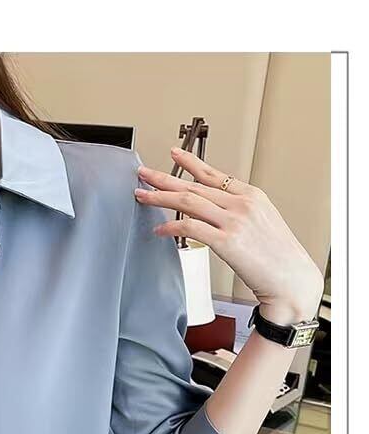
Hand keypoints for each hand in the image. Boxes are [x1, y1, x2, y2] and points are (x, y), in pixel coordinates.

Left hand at [134, 148, 324, 325]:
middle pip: (195, 186)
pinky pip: (190, 228)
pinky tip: (160, 229)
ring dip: (161, 198)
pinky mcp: (226, 241)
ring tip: (143, 196)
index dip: (190, 163)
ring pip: (188, 202)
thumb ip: (239, 213)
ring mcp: (234, 221)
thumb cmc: (279, 258)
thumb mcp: (263, 223)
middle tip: (145, 173)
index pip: (214, 174)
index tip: (173, 155)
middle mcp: (242, 204)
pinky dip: (171, 227)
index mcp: (252, 196)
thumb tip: (215, 213)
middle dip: (164, 178)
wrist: (291, 279)